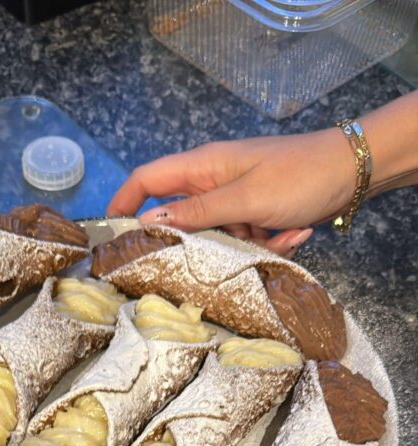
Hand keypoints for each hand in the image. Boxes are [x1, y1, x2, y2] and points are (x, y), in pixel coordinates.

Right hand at [107, 130, 354, 256]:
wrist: (352, 172)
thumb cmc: (298, 176)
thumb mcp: (244, 198)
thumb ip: (196, 212)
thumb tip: (149, 223)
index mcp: (203, 167)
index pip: (147, 180)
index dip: (125, 203)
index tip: (111, 236)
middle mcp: (214, 181)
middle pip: (185, 219)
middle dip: (205, 243)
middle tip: (216, 260)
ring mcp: (237, 198)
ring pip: (221, 236)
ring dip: (248, 245)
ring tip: (279, 235)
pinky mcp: (258, 213)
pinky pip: (250, 239)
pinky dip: (271, 242)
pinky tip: (298, 233)